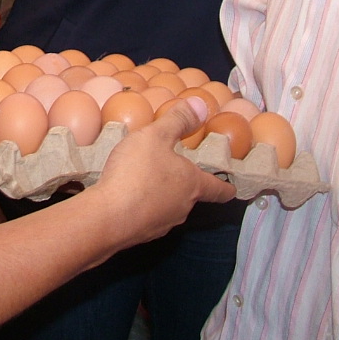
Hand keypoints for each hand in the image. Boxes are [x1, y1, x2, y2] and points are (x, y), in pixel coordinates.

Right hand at [93, 98, 236, 249]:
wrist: (107, 217)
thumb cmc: (136, 173)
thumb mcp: (156, 136)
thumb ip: (178, 120)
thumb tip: (202, 105)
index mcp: (192, 184)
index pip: (219, 189)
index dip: (227, 186)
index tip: (231, 187)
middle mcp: (183, 207)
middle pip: (190, 196)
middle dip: (183, 183)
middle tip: (170, 168)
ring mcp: (162, 224)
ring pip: (168, 207)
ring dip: (160, 195)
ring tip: (141, 180)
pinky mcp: (141, 234)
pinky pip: (146, 217)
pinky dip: (141, 206)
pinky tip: (125, 196)